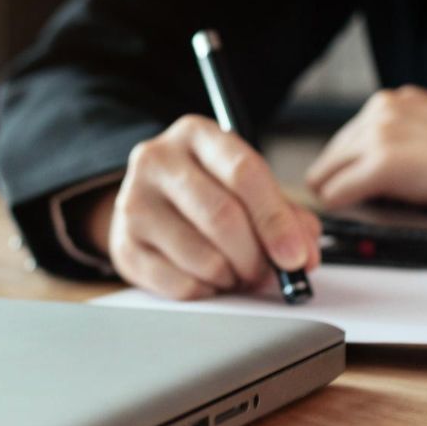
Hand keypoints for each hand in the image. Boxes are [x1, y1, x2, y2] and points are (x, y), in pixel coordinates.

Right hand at [84, 115, 321, 299]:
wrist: (151, 199)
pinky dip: (207, 291)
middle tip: (269, 272)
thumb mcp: (248, 185)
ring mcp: (133, 201)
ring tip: (239, 272)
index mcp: (197, 134)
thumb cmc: (209, 189)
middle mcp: (158, 159)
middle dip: (256, 256)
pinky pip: (178, 284)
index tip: (295, 256)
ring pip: (201, 256)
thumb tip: (304, 254)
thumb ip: (285, 214)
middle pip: (222, 216)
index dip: (276, 220)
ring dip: (233, 277)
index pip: (244, 173)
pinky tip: (210, 279)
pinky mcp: (123, 245)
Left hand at [305, 85, 426, 212]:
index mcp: (395, 100)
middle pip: (330, 156)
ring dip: (340, 197)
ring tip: (360, 216)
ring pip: (325, 175)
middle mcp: (380, 110)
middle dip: (338, 182)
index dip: (350, 168)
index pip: (348, 138)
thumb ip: (404, 137)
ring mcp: (378, 134)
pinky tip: (360, 219)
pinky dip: (342, 210)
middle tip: (354, 209)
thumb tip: (380, 168)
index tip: (356, 188)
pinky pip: (336, 194)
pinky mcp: (382, 164)